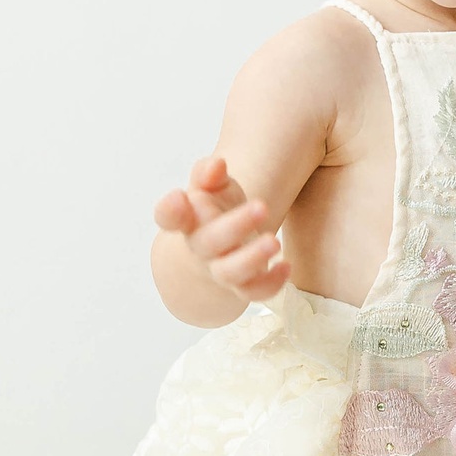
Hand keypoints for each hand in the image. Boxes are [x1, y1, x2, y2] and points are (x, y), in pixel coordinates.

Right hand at [153, 155, 290, 302]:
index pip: (168, 216)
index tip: (179, 196)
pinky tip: (286, 265)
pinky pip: (253, 291)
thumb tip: (216, 164)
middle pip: (209, 242)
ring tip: (275, 241)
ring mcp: (220, 268)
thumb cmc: (216, 211)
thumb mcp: (212, 187)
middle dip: (235, 226)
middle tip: (262, 206)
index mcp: (189, 219)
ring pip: (230, 272)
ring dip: (253, 258)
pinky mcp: (241, 285)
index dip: (170, 210)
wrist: (218, 252)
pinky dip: (270, 283)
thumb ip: (209, 174)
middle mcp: (201, 247)